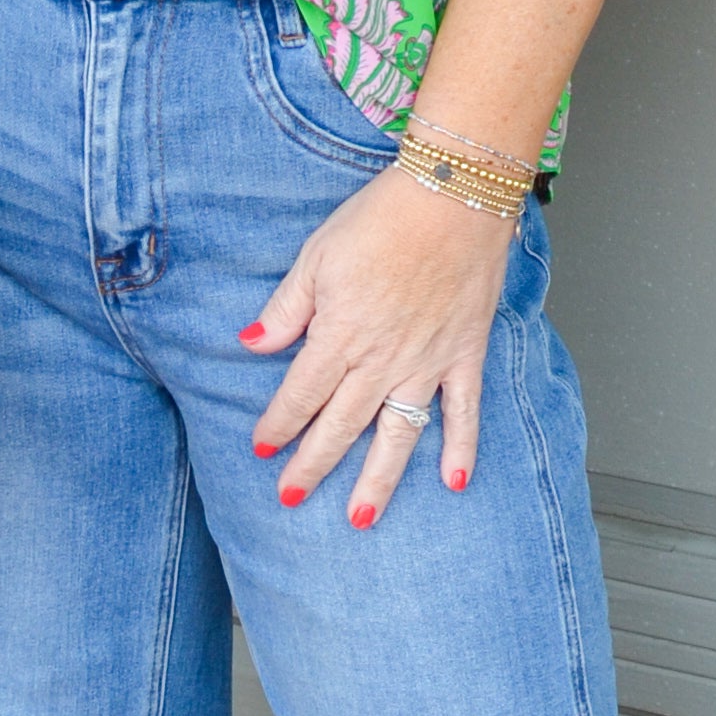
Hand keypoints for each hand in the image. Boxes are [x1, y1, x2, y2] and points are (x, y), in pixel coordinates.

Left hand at [243, 165, 513, 524]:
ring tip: (361, 518)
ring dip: (378, 480)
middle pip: (341, 425)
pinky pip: (463, 412)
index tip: (262, 448)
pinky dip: (461, 448)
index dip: (279, 425)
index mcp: (339, 335)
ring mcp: (426, 363)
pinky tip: (454, 482)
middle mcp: (382, 360)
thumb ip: (285, 309)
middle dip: (313, 464)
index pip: (300, 394)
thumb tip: (251, 344)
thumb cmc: (382, 219)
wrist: (452, 196)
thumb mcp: (316, 256)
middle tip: (291, 497)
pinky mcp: (464, 355)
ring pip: (398, 434)